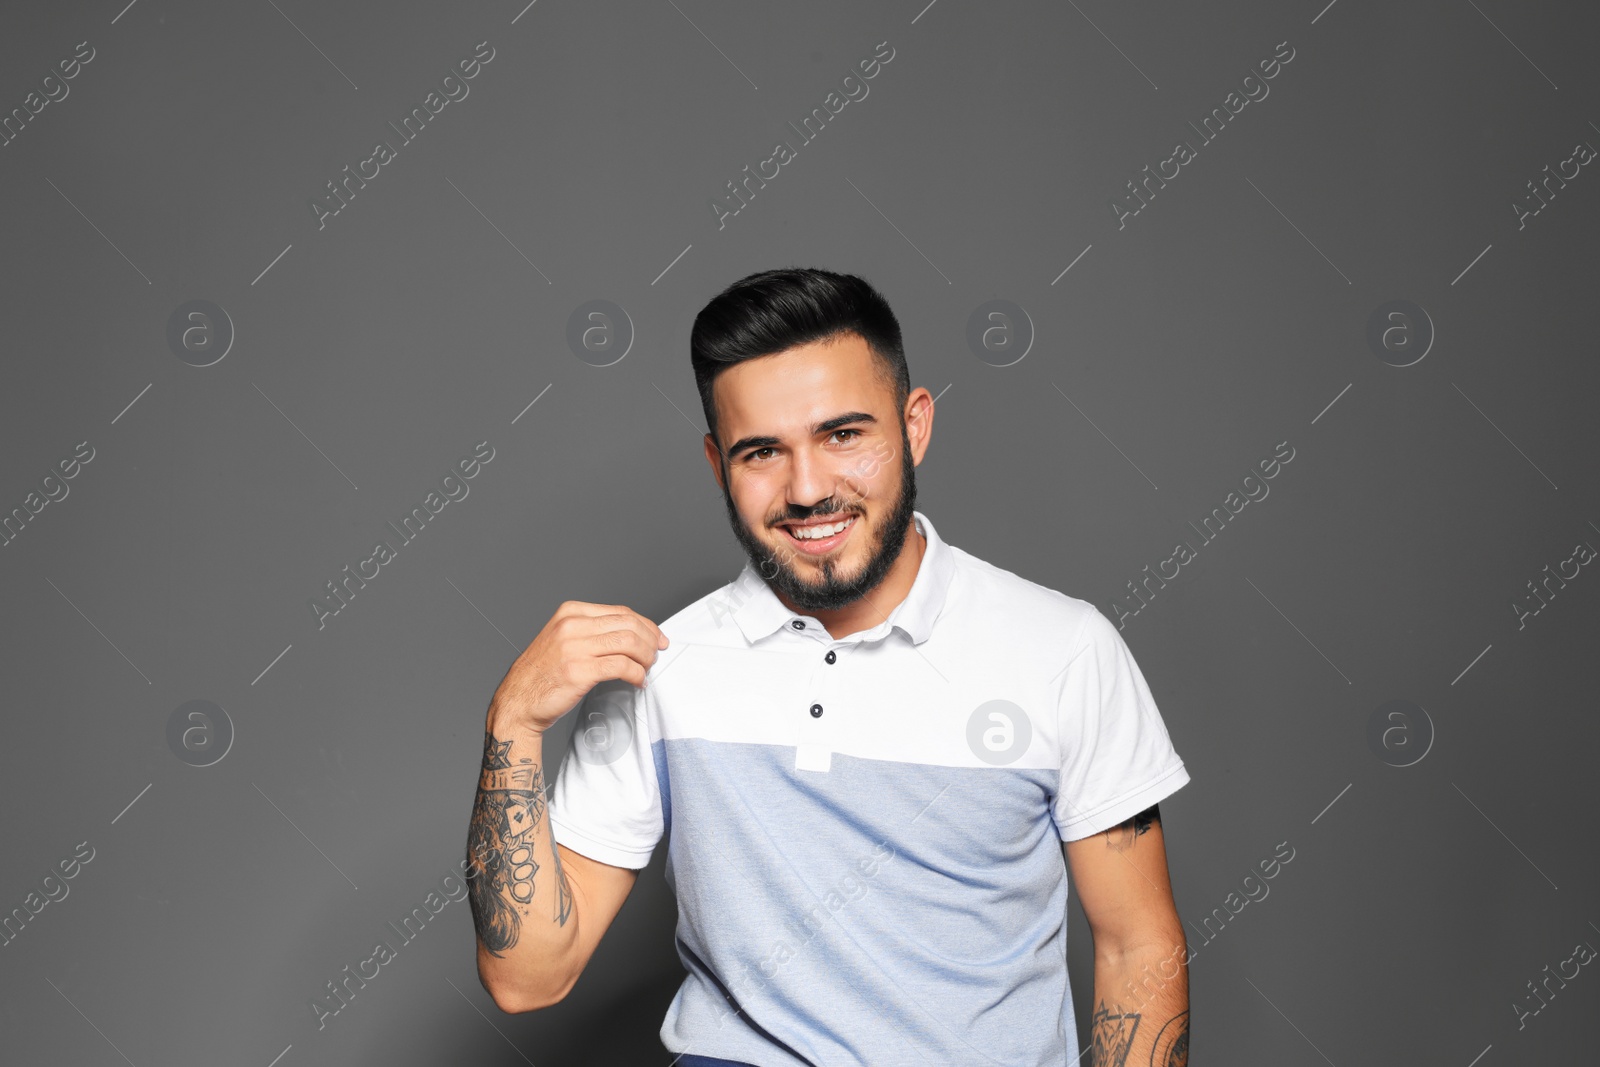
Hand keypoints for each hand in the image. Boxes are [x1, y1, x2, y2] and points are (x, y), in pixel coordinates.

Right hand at [488, 601, 667, 734]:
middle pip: (628, 624)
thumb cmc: (542, 674)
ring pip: (628, 642)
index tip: (657, 637)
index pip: (620, 612)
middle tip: (657, 654)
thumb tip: (631, 634)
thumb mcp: (563, 639)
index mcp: (570, 612)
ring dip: (645, 657)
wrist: (517, 702)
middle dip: (650, 639)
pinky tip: (638, 681)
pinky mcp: (579, 670)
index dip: (645, 625)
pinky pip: (622, 666)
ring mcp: (574, 647)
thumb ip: (592, 631)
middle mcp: (572, 625)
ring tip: (647, 668)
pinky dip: (637, 674)